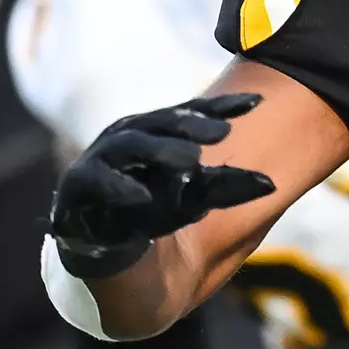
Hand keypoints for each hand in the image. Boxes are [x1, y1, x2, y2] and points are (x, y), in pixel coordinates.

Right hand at [49, 94, 274, 275]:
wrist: (102, 245)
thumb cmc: (151, 210)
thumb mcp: (194, 197)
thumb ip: (226, 188)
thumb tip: (271, 184)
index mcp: (156, 131)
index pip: (193, 113)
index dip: (223, 107)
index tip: (258, 103)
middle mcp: (128, 136)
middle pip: (162, 121)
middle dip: (192, 124)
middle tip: (223, 133)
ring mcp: (100, 158)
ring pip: (130, 144)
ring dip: (160, 150)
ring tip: (192, 160)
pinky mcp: (77, 187)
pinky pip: (97, 182)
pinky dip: (118, 188)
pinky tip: (142, 197)